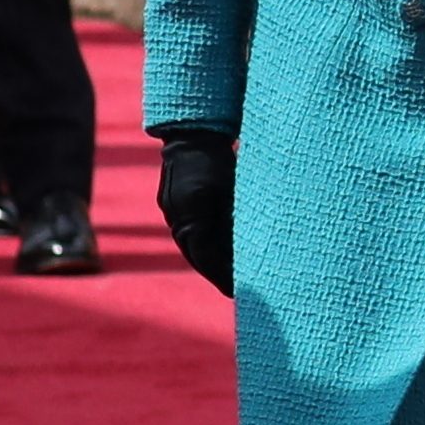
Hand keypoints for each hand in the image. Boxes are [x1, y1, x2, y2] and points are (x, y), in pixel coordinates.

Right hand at [154, 130, 235, 293]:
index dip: (223, 276)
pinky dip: (205, 246)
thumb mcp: (231, 188)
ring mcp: (173, 213)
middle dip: (218, 274)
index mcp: (192, 216)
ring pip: (193, 248)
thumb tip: (252, 245)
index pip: (206, 258)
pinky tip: (222, 251)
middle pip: (198, 257)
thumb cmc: (218, 158)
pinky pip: (190, 234)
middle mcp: (177, 218)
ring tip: (232, 274)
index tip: (238, 290)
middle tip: (237, 289)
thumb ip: (236, 218)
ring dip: (211, 262)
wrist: (192, 134)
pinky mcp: (175, 207)